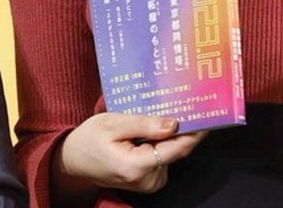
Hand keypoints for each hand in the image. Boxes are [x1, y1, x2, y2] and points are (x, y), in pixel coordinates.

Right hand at [52, 113, 206, 200]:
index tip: (209, 112)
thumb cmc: (90, 138)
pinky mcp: (147, 180)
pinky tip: (155, 127)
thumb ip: (145, 124)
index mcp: (138, 166)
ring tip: (166, 110)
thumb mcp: (114, 123)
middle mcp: (146, 180)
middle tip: (189, 99)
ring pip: (171, 152)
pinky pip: (164, 156)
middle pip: (177, 149)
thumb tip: (174, 123)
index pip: (178, 148)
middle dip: (184, 126)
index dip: (196, 130)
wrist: (73, 160)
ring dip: (172, 133)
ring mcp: (148, 183)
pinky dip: (163, 141)